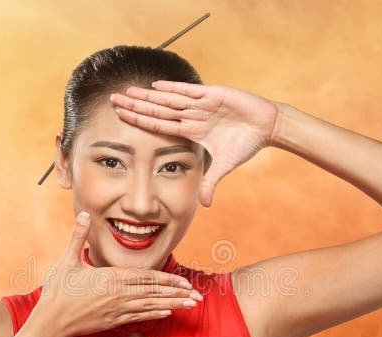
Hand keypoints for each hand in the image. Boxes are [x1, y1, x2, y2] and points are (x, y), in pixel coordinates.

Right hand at [31, 211, 201, 336]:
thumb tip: (86, 214)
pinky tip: (167, 313)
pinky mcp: (112, 322)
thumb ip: (78, 237)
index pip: (145, 278)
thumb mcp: (66, 261)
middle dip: (177, 293)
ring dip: (172, 305)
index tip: (184, 281)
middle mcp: (118, 295)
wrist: (50, 323)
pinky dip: (154, 314)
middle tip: (197, 295)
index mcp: (110, 279)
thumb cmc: (57, 292)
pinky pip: (139, 318)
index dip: (167, 279)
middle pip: (153, 293)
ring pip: (150, 307)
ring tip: (190, 305)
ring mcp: (116, 311)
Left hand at [110, 81, 280, 206]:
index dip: (139, 120)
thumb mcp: (224, 165)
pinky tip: (156, 87)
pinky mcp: (213, 95)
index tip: (119, 116)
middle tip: (113, 99)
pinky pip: (189, 92)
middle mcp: (191, 115)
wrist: (267, 126)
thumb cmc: (246, 143)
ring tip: (127, 90)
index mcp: (190, 130)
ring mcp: (200, 104)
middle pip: (157, 109)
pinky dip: (173, 89)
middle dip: (135, 105)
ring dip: (148, 96)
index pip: (158, 124)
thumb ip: (211, 182)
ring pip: (168, 99)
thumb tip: (205, 205)